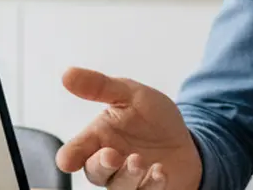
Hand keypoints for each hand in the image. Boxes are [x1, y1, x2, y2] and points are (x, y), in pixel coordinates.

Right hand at [55, 67, 202, 189]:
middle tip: (113, 155)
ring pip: (119, 188)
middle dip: (102, 165)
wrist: (185, 139)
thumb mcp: (130, 94)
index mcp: (98, 139)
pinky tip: (160, 171)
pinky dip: (152, 185)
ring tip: (140, 160)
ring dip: (128, 176)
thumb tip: (67, 74)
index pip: (74, 153)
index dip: (69, 157)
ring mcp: (128, 181)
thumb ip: (100, 86)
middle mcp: (109, 164)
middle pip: (94, 173)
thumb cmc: (152, 119)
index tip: (69, 160)